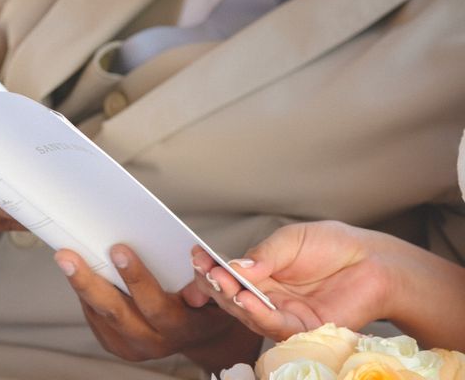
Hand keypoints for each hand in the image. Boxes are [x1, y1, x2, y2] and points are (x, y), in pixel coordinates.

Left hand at [54, 244, 262, 372]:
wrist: (200, 333)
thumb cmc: (207, 303)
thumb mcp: (218, 293)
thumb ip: (207, 282)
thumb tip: (196, 269)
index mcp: (181, 327)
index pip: (154, 305)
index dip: (136, 278)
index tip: (118, 249)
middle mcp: (154, 342)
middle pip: (116, 313)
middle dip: (89, 283)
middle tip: (67, 257)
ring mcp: (132, 347)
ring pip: (100, 316)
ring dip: (80, 285)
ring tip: (66, 258)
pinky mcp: (116, 345)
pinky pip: (95, 319)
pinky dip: (85, 294)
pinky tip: (78, 271)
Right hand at [191, 220, 391, 340]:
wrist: (371, 260)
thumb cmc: (333, 246)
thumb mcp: (291, 241)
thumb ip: (264, 255)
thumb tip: (234, 265)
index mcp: (261, 273)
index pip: (228, 274)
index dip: (210, 268)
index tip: (197, 256)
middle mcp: (268, 296)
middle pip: (232, 296)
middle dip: (215, 284)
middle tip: (205, 271)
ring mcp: (282, 313)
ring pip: (247, 313)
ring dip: (231, 299)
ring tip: (219, 283)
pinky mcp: (302, 328)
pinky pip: (274, 325)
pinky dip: (256, 313)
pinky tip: (245, 299)